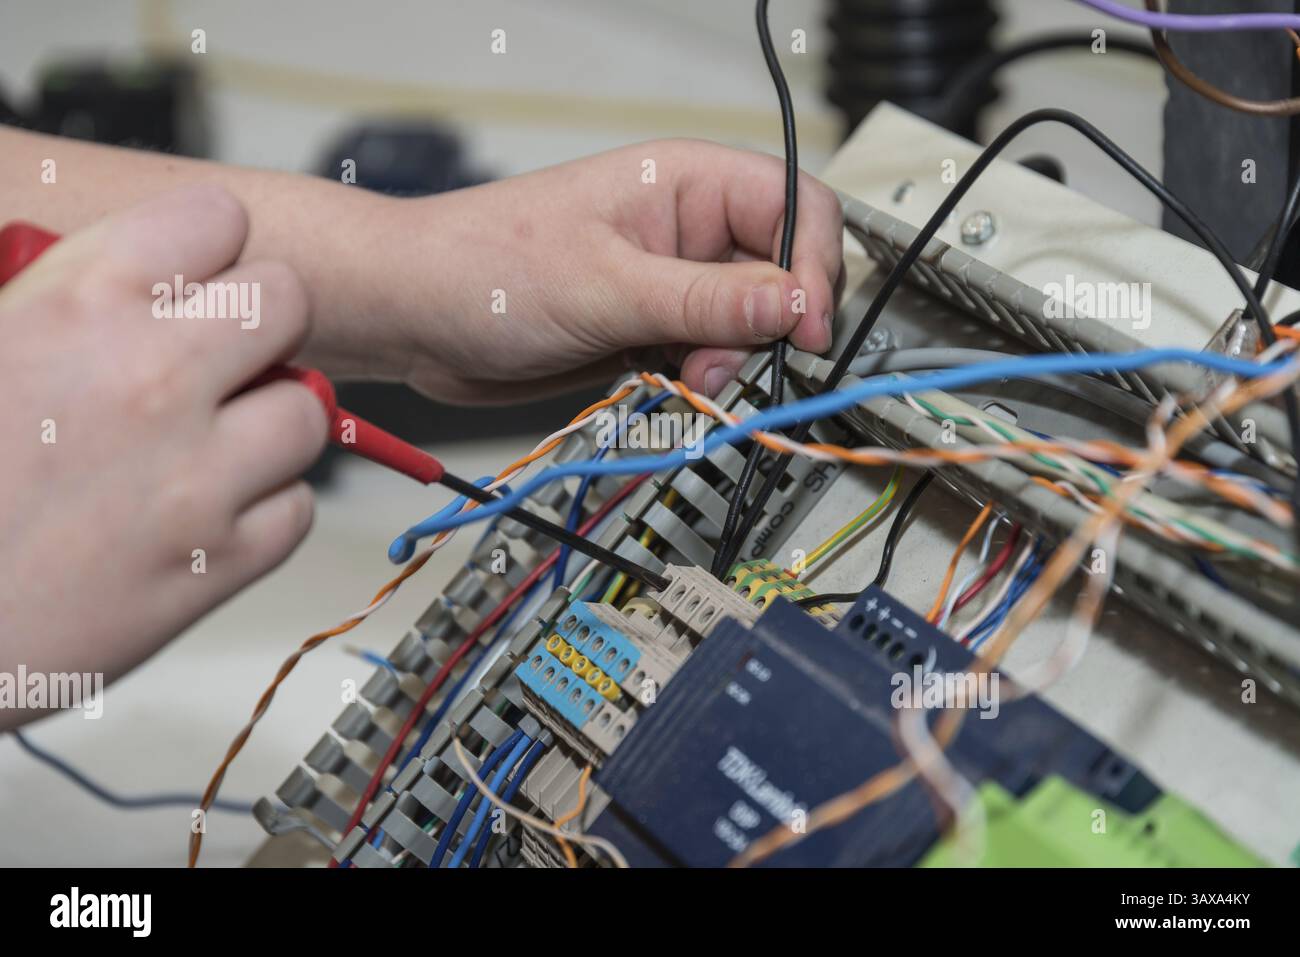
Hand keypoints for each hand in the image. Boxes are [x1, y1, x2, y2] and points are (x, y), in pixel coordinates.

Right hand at [0, 186, 326, 724]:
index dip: (207, 251)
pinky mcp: (221, 563)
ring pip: (305, 410)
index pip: (218, 219)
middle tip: (213, 360)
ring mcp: (197, 475)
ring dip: (265, 423)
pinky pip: (297, 508)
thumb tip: (123, 274)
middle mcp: (154, 377)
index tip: (191, 279)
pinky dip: (261, 510)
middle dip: (256, 325)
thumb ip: (56, 293)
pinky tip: (200, 515)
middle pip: (288, 302)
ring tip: (203, 446)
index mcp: (79, 301)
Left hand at [385, 139, 843, 402]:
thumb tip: (795, 303)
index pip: (796, 206)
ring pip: (745, 325)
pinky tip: (661, 380)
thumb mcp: (608, 286)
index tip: (804, 329)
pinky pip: (705, 355)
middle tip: (724, 360)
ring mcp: (666, 282)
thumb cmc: (483, 267)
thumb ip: (709, 300)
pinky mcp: (646, 328)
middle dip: (766, 325)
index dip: (814, 268)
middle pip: (779, 274)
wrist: (414, 317)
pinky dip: (697, 377)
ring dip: (728, 359)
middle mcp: (685, 230)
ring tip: (682, 372)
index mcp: (685, 183)